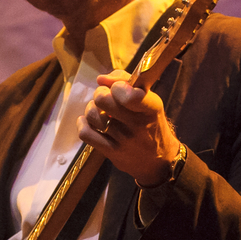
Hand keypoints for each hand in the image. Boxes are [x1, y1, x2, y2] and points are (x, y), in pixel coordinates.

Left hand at [78, 70, 181, 186]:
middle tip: (104, 97)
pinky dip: (82, 124)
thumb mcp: (148, 100)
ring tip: (98, 111)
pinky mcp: (112, 153)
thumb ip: (126, 82)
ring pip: (92, 115)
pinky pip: (86, 134)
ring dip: (91, 109)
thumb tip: (100, 79)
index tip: (117, 88)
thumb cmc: (150, 124)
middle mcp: (138, 124)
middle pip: (103, 99)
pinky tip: (88, 122)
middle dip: (100, 94)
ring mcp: (124, 140)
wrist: (158, 160)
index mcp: (150, 107)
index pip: (128, 94)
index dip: (116, 85)